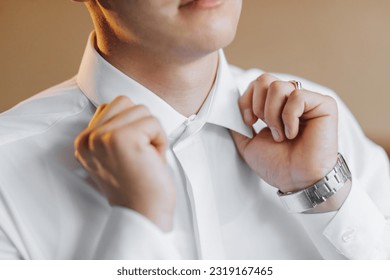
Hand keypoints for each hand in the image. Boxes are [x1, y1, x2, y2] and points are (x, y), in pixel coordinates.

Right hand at [74, 96, 174, 230]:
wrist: (144, 213)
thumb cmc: (138, 185)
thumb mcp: (115, 155)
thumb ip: (112, 129)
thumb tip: (127, 103)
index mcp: (84, 142)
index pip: (112, 106)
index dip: (133, 126)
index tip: (132, 154)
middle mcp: (88, 139)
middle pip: (126, 102)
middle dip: (142, 126)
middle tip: (141, 155)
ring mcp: (102, 138)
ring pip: (141, 109)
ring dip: (152, 133)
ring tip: (146, 158)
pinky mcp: (121, 139)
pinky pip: (153, 122)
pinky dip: (161, 141)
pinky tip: (153, 160)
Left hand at [231, 74, 338, 193]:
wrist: (297, 181)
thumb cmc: (277, 165)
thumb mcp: (247, 144)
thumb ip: (238, 125)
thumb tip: (227, 109)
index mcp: (275, 106)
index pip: (256, 84)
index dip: (246, 101)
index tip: (249, 122)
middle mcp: (291, 99)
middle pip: (265, 79)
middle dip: (259, 107)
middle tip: (267, 128)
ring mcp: (308, 101)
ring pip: (279, 87)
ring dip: (273, 115)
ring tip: (281, 135)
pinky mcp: (324, 105)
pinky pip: (297, 97)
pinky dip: (289, 119)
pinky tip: (293, 133)